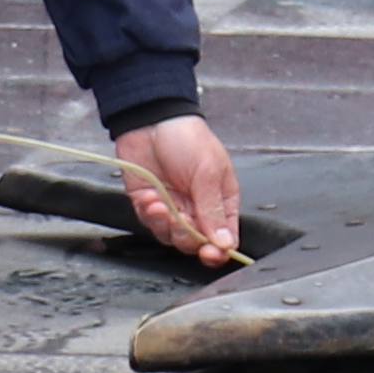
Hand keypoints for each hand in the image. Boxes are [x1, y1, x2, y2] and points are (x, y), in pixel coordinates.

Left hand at [115, 112, 241, 265]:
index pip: (224, 237)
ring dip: (165, 223)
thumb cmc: (187, 138)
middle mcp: (198, 208)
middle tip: (181, 220)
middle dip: (187, 236)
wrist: (150, 120)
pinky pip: (150, 223)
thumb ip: (213, 210)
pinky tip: (149, 196)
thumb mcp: (207, 172)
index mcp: (221, 200)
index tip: (209, 252)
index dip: (217, 249)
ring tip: (160, 203)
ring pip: (171, 237)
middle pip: (196, 242)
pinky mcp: (149, 204)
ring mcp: (173, 208)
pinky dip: (148, 213)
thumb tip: (225, 243)